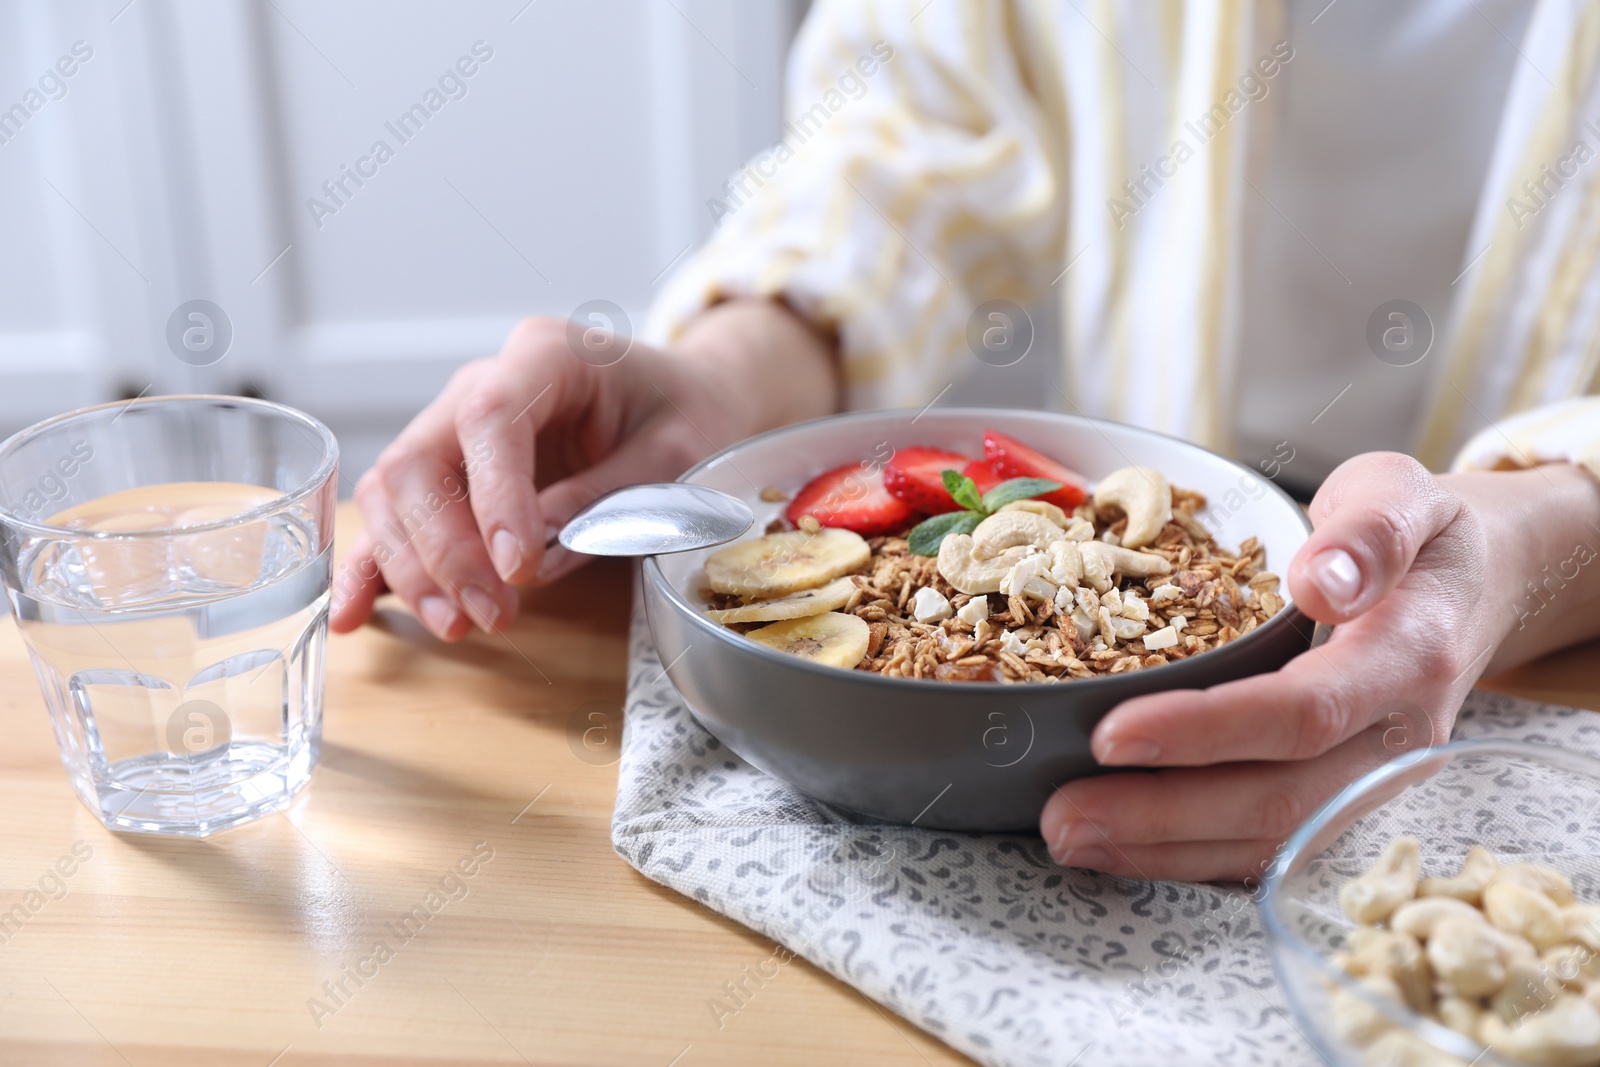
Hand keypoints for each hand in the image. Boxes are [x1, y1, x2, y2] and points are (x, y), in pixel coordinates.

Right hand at [330, 300, 836, 640]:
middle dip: (446, 549)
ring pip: (394, 490)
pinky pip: (394, 513)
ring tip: (459, 624)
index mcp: (549, 354)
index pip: (490, 416)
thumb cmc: (688, 415)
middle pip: (422, 459)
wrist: (686, 399)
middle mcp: (488, 381)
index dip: (492, 497)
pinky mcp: (451, 468)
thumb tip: (537, 555)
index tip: (517, 569)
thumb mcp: (678, 453)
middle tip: (493, 614)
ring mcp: (457, 423)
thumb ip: (609, 497)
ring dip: (414, 567)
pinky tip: (355, 615)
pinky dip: (374, 564)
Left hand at [1038, 452, 1599, 881]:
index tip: (1111, 735)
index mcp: (1408, 656)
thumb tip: (1321, 581)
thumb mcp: (1400, 493)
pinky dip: (1191, 855)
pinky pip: (1272, 848)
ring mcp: (1373, 782)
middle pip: (1281, 802)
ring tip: (1070, 839)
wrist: (1475, 587)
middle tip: (1062, 817)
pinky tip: (1120, 847)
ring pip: (1272, 843)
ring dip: (1164, 850)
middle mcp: (1397, 738)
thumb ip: (1368, 528)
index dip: (1206, 731)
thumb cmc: (1421, 536)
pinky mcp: (1345, 801)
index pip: (1304, 711)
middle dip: (1163, 816)